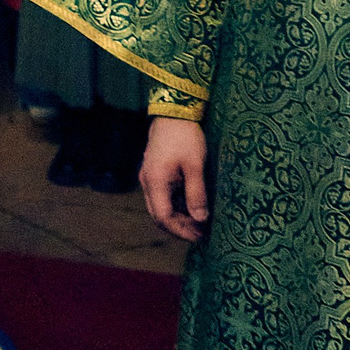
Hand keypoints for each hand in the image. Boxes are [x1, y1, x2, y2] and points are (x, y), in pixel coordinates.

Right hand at [141, 117, 208, 241]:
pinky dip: (176, 205)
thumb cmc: (185, 137)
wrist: (173, 112)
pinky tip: (191, 206)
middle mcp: (147, 182)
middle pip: (159, 214)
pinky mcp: (154, 171)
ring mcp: (149, 177)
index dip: (181, 230)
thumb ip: (196, 194)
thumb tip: (200, 219)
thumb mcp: (195, 166)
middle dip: (179, 227)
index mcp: (155, 182)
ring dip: (178, 217)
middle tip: (202, 234)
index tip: (200, 236)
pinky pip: (162, 196)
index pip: (163, 217)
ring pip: (160, 206)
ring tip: (200, 222)